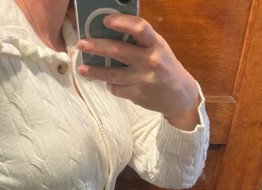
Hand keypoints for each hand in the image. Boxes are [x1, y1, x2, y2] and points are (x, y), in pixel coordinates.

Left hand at [77, 14, 199, 130]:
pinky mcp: (137, 95)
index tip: (106, 20)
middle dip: (96, 47)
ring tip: (82, 69)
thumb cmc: (165, 67)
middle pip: (117, 51)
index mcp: (156, 44)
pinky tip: (108, 82)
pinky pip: (116, 89)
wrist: (179, 96)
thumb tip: (111, 34)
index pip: (139, 28)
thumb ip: (140, 42)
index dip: (122, 22)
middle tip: (81, 44)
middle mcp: (150, 61)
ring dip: (94, 71)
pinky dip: (110, 85)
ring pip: (112, 74)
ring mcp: (143, 80)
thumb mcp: (158, 49)